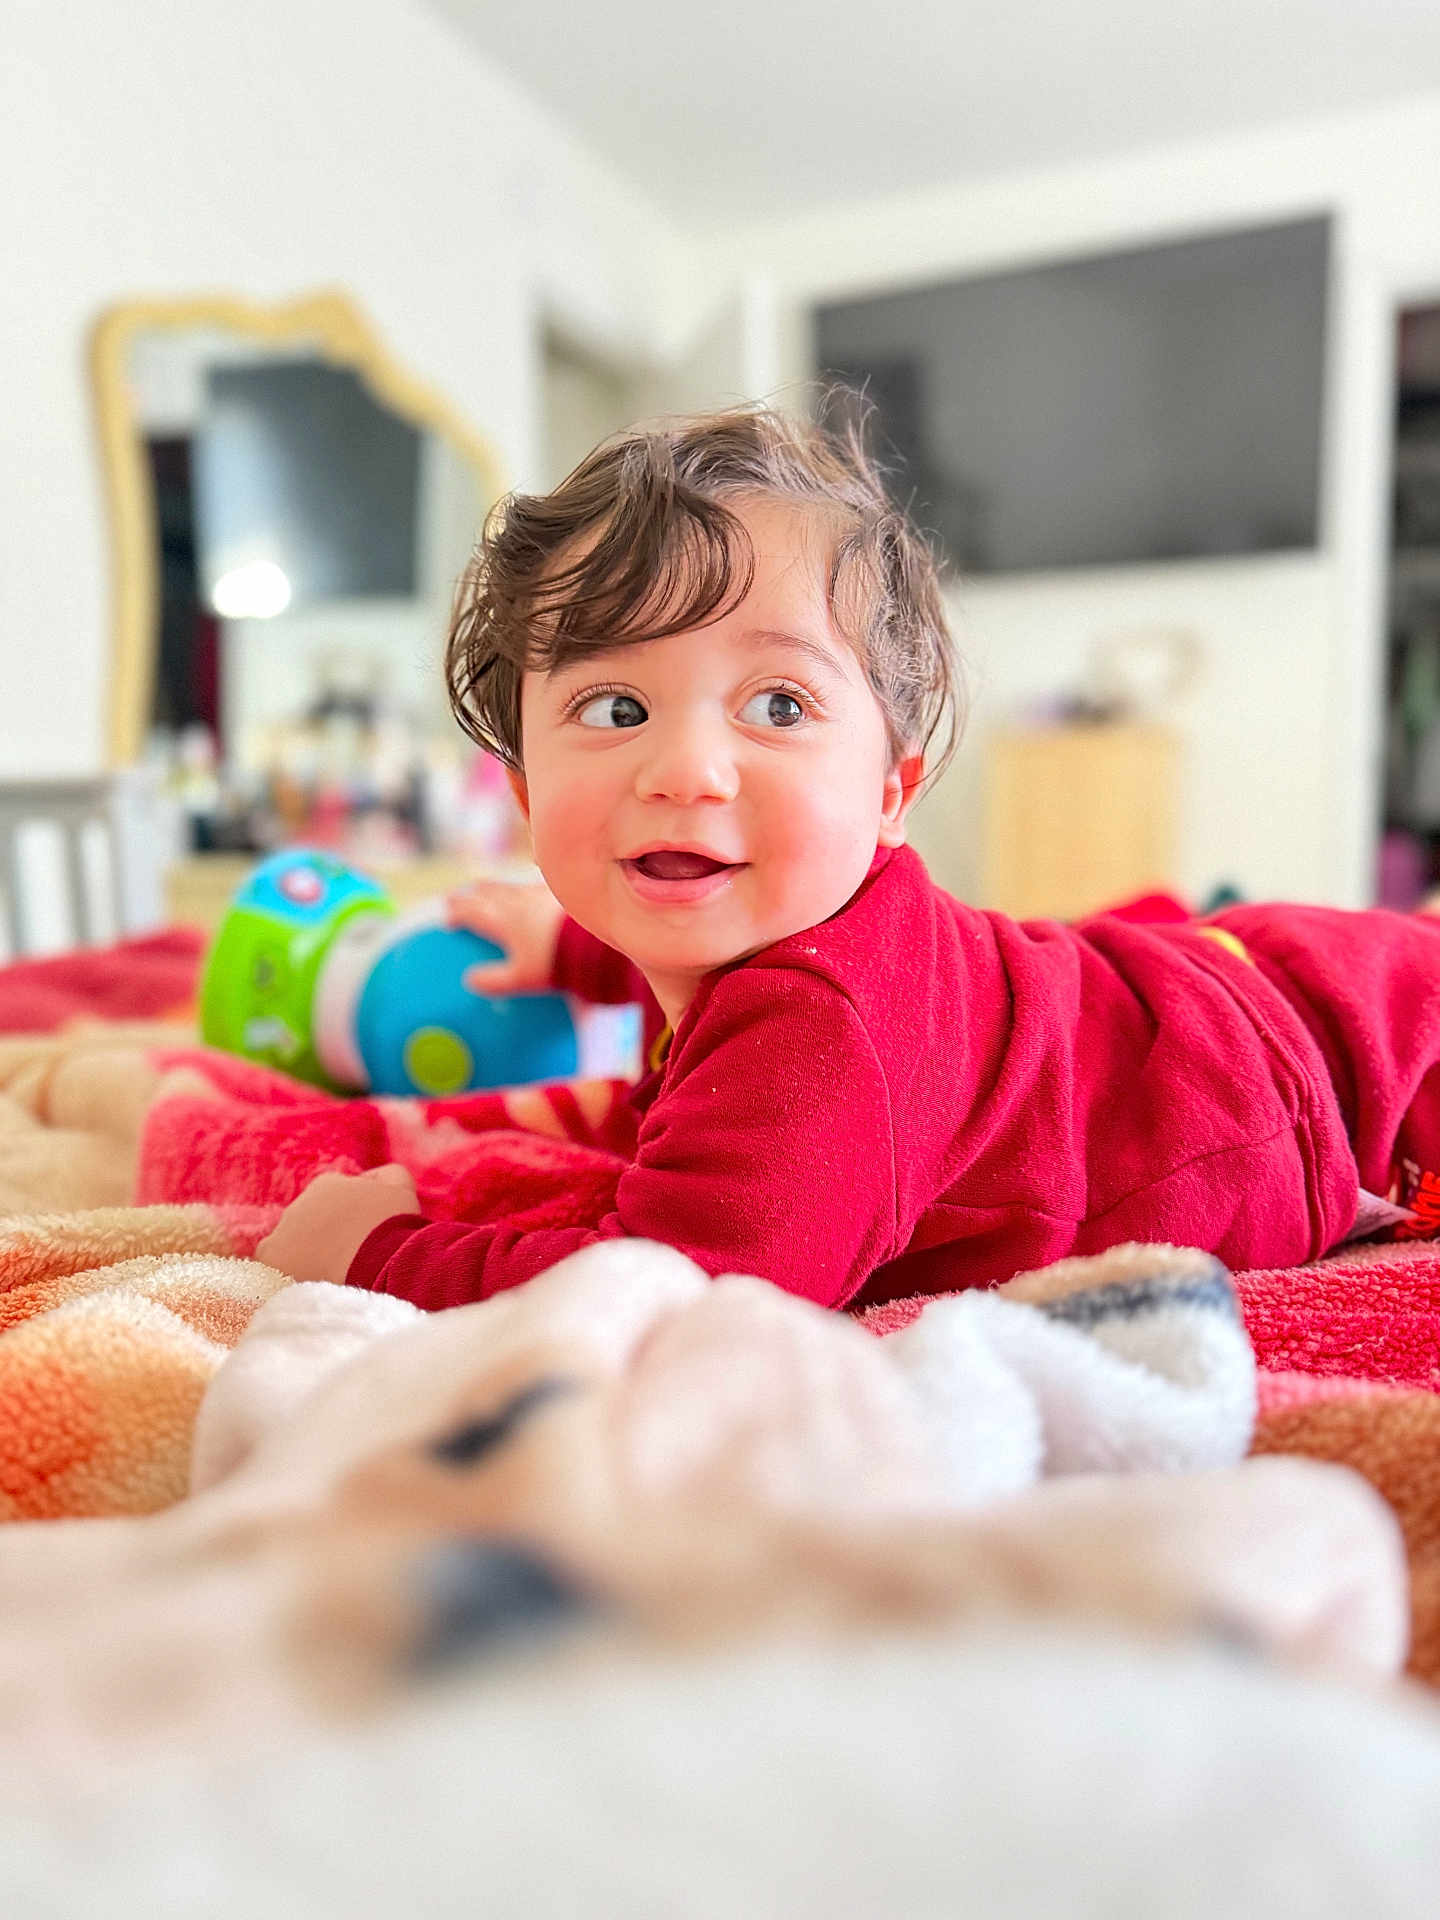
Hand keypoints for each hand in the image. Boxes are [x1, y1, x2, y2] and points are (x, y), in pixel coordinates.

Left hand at [256, 1164, 419, 1284]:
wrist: (381, 1265)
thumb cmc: (393, 1227)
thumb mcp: (400, 1188)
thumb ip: (385, 1175)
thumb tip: (371, 1179)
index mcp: (326, 1185)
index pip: (332, 1198)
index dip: (350, 1218)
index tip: (364, 1237)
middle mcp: (297, 1206)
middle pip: (309, 1222)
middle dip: (326, 1238)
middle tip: (350, 1261)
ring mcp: (280, 1236)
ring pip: (288, 1247)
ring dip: (303, 1259)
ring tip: (329, 1280)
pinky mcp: (271, 1267)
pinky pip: (272, 1273)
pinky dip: (286, 1280)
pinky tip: (308, 1291)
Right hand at [447, 877, 564, 995]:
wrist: (596, 937)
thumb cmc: (557, 959)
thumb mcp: (523, 978)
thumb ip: (495, 981)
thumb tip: (470, 980)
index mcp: (502, 920)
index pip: (471, 911)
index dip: (456, 913)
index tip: (447, 918)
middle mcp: (517, 900)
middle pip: (487, 892)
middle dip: (470, 895)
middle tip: (456, 897)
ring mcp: (540, 892)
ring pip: (509, 886)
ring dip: (493, 888)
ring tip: (486, 889)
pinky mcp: (560, 892)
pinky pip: (535, 885)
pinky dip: (523, 887)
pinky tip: (529, 888)